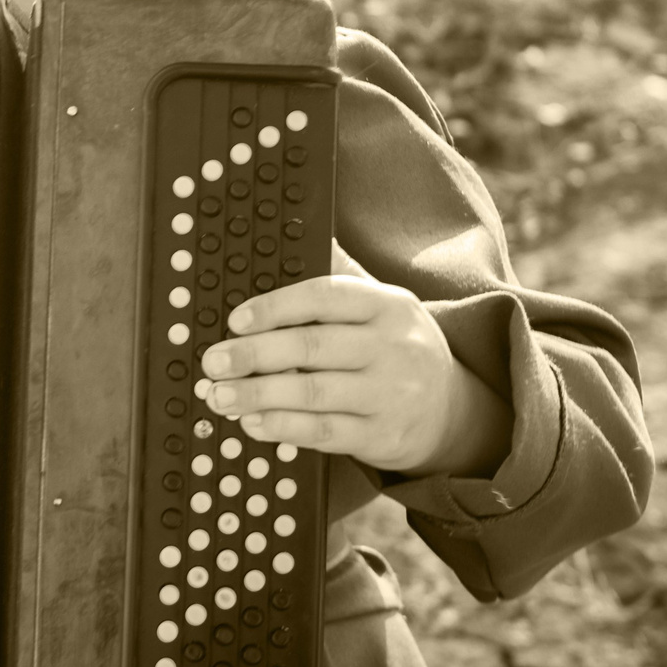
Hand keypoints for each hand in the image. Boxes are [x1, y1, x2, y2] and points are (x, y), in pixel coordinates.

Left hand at [194, 245, 510, 478]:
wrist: (453, 410)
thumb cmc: (397, 347)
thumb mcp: (382, 305)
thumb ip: (341, 275)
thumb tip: (298, 231)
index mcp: (387, 305)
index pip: (326, 296)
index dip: (275, 306)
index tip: (235, 320)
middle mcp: (392, 348)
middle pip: (311, 347)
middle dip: (253, 355)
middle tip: (213, 361)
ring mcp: (390, 394)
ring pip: (313, 392)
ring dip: (258, 395)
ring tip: (219, 395)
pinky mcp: (382, 435)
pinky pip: (325, 432)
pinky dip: (283, 427)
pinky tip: (252, 422)